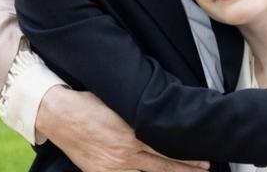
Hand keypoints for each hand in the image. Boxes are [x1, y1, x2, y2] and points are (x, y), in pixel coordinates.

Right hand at [36, 86, 209, 171]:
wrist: (60, 115)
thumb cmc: (92, 102)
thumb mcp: (121, 103)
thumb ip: (142, 113)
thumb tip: (162, 114)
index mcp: (133, 134)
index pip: (167, 149)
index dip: (187, 156)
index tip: (204, 158)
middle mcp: (125, 155)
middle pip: (162, 167)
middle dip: (186, 170)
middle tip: (205, 169)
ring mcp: (112, 168)